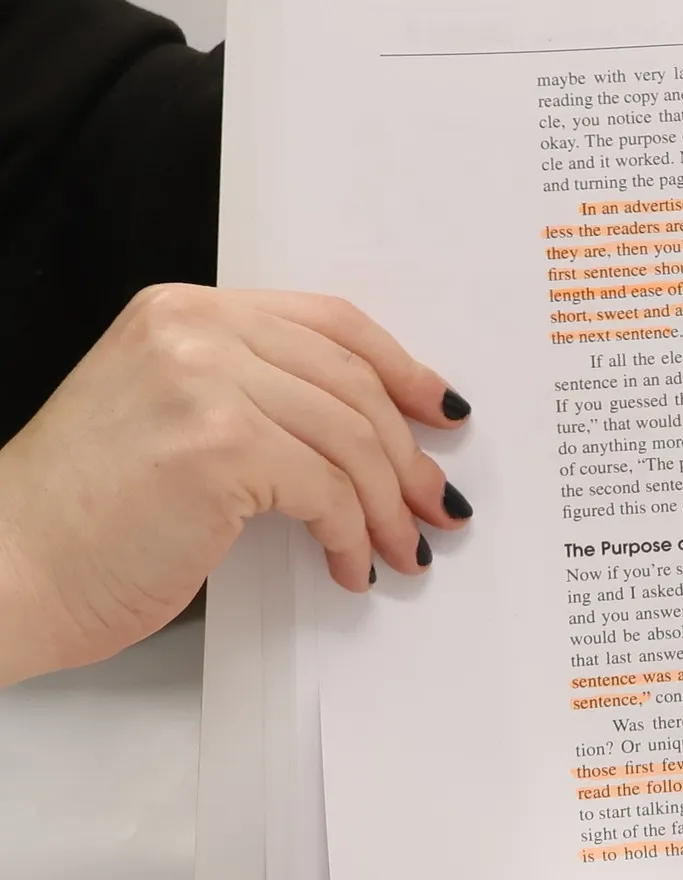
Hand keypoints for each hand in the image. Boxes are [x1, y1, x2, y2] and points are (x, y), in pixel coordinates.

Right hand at [0, 285, 472, 685]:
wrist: (6, 569)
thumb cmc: (84, 516)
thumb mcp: (169, 415)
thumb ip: (252, 393)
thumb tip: (370, 431)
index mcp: (183, 310)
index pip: (329, 324)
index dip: (401, 369)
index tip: (442, 411)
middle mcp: (195, 331)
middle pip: (351, 384)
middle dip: (407, 454)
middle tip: (437, 505)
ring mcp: (205, 382)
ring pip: (349, 440)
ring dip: (390, 506)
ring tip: (405, 549)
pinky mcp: (219, 447)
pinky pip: (327, 490)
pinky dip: (353, 534)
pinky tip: (349, 566)